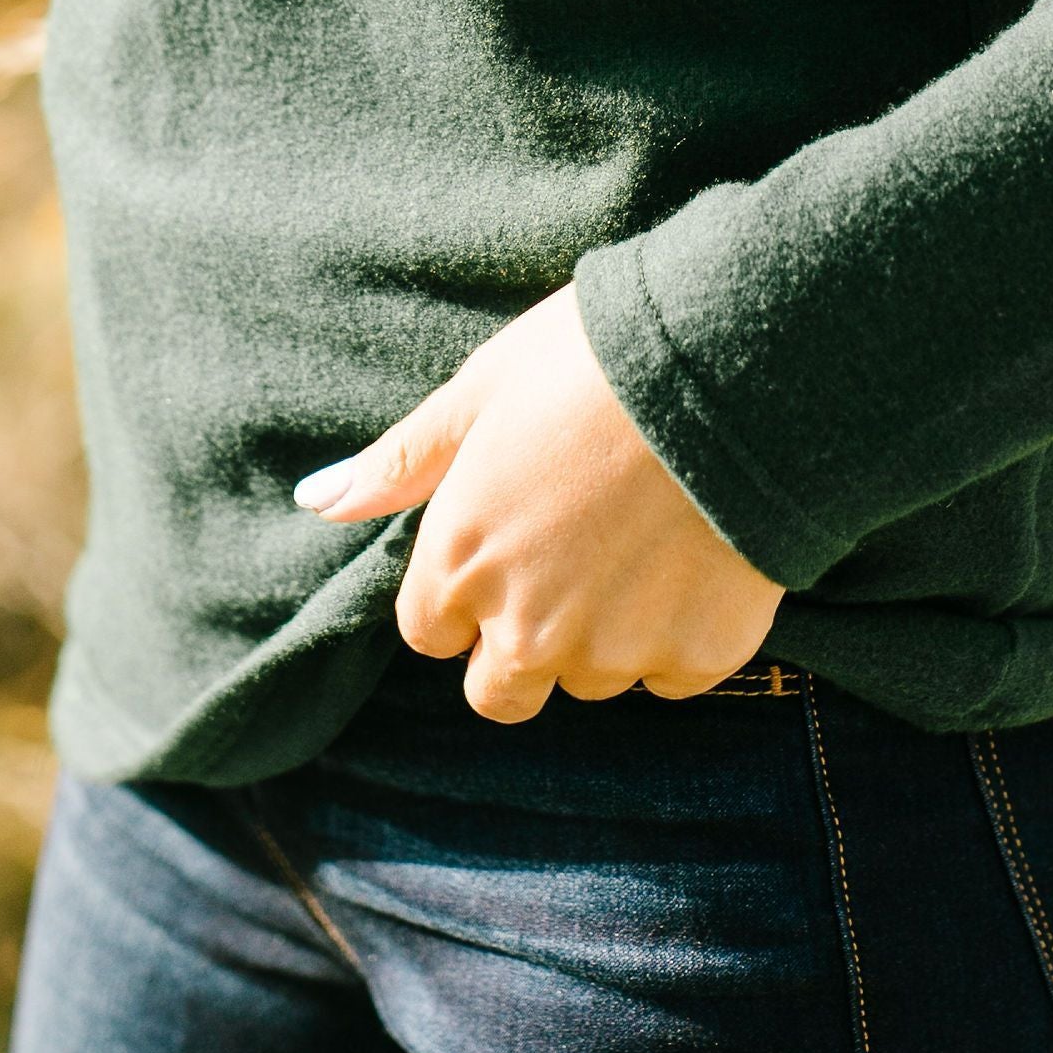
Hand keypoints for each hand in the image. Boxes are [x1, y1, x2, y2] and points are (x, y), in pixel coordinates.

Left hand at [294, 285, 784, 723]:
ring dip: (604, 634)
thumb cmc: (594, 359)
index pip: (429, 633)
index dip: (462, 592)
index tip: (507, 543)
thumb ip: (403, 462)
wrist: (735, 367)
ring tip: (644, 542)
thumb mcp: (482, 390)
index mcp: (460, 561)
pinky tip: (696, 560)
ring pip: (590, 680)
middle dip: (521, 645)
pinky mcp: (697, 658)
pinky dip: (679, 635)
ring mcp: (614, 652)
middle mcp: (526, 627)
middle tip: (574, 560)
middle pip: (500, 692)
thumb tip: (317, 500)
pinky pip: (672, 675)